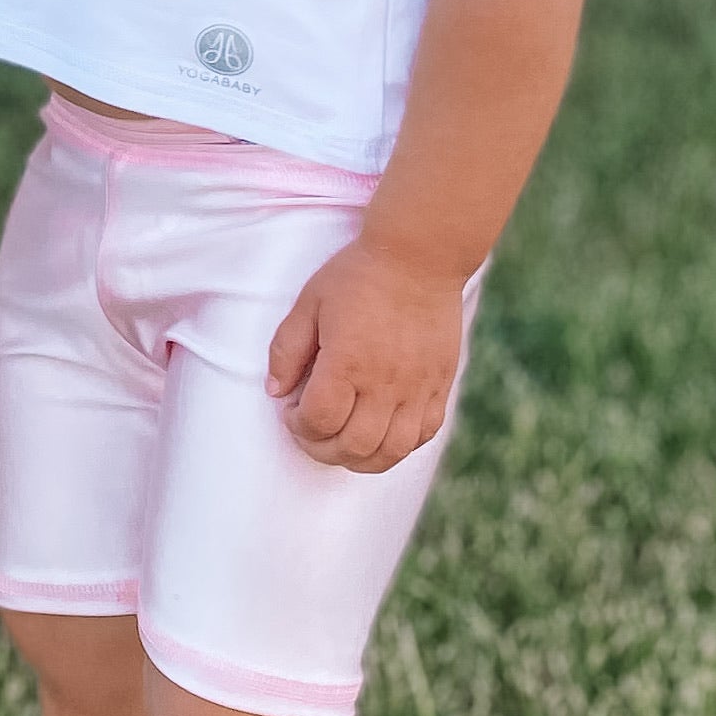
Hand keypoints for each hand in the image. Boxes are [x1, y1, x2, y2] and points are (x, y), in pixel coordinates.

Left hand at [265, 236, 465, 473]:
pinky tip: (381, 432)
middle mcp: (385, 383)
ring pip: (392, 451)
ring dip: (361, 458)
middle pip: (354, 446)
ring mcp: (418, 388)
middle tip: (311, 432)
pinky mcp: (440, 385)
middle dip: (322, 449)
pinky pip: (424, 434)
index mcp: (348, 362)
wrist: (420, 257)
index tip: (292, 412)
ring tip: (343, 442)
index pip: (319, 421)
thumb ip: (287, 349)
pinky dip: (400, 445)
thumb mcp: (309, 303)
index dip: (298, 426)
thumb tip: (275, 391)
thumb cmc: (358, 276)